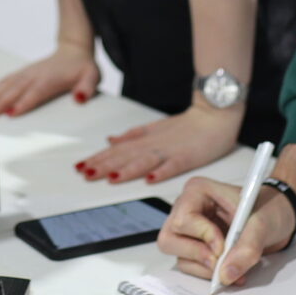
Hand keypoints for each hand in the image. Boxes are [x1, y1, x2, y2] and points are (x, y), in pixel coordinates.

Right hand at [0, 43, 98, 116]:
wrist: (74, 50)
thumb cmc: (82, 67)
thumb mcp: (92, 76)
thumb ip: (87, 87)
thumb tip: (79, 98)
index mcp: (51, 78)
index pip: (35, 92)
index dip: (23, 103)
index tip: (10, 113)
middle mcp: (36, 75)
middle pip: (16, 89)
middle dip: (1, 102)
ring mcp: (28, 73)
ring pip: (8, 84)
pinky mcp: (23, 73)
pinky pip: (6, 80)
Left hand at [76, 105, 240, 185]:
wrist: (215, 114)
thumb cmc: (187, 125)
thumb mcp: (154, 127)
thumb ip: (132, 135)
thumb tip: (110, 140)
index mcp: (145, 138)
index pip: (116, 150)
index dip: (98, 158)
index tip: (80, 166)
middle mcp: (154, 144)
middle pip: (125, 155)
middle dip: (103, 165)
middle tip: (84, 173)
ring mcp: (170, 150)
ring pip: (144, 161)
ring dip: (126, 170)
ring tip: (110, 178)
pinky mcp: (187, 157)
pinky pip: (173, 165)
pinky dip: (161, 172)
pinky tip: (150, 180)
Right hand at [157, 174, 295, 285]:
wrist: (279, 217)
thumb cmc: (269, 208)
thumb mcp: (262, 225)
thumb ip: (246, 248)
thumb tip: (225, 274)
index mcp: (197, 191)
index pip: (183, 220)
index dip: (202, 237)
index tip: (224, 247)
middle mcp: (187, 208)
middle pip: (170, 239)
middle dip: (196, 255)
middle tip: (220, 263)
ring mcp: (189, 229)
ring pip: (178, 256)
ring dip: (203, 268)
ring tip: (231, 270)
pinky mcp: (195, 246)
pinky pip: (190, 265)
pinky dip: (207, 274)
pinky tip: (229, 272)